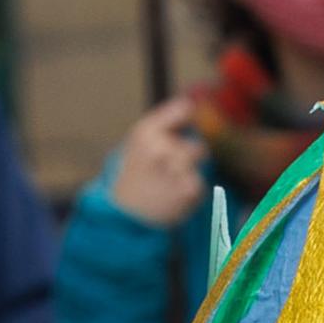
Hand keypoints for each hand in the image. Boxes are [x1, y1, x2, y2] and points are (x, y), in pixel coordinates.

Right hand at [107, 96, 207, 228]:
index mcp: (146, 131)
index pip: (184, 109)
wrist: (123, 216)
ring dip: (188, 174)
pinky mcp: (189, 189)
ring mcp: (177, 169)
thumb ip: (164, 123)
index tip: (189, 128)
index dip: (191, 118)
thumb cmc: (132, 176)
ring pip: (199, 165)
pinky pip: (200, 185)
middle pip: (197, 144)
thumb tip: (193, 106)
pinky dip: (189, 193)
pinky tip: (170, 197)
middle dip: (189, 156)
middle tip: (169, 171)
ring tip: (167, 186)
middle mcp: (162, 146)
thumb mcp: (138, 143)